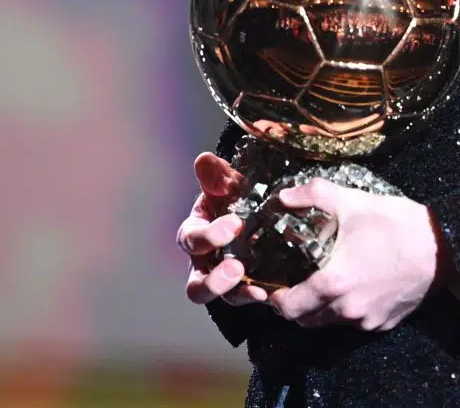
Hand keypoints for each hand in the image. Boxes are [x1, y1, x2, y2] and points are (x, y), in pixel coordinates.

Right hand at [178, 153, 268, 307]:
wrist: (257, 208)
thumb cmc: (234, 196)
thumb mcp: (227, 183)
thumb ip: (216, 175)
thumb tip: (204, 160)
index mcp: (195, 233)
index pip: (191, 239)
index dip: (209, 236)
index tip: (234, 225)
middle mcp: (203, 263)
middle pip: (196, 285)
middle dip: (213, 281)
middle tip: (237, 267)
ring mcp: (222, 280)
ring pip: (220, 300)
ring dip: (234, 294)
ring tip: (255, 289)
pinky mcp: (243, 289)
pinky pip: (243, 299)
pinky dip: (254, 297)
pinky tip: (269, 293)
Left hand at [268, 178, 447, 331]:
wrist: (445, 248)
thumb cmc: (398, 224)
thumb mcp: (354, 202)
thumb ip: (314, 195)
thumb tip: (284, 195)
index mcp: (333, 284)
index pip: (289, 307)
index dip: (275, 300)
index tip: (273, 287)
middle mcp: (347, 310)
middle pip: (305, 321)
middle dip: (294, 307)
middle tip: (293, 285)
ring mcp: (368, 321)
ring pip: (329, 324)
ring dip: (320, 310)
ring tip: (323, 284)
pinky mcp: (385, 323)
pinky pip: (356, 324)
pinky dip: (347, 311)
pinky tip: (355, 287)